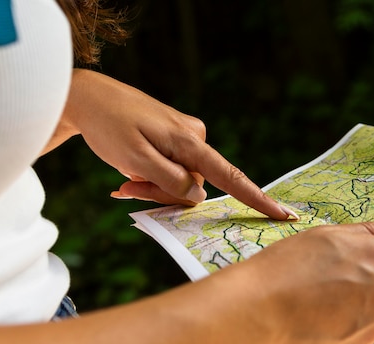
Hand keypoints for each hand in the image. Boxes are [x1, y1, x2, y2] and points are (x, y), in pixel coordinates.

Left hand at [60, 69, 296, 219]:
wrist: (88, 97)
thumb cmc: (109, 126)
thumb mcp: (136, 159)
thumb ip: (170, 182)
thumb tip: (199, 197)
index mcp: (190, 141)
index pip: (230, 176)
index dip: (256, 199)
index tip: (284, 215)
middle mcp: (194, 139)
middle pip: (192, 187)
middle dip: (161, 195)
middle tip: (126, 189)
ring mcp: (184, 139)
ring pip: (179, 182)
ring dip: (152, 188)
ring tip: (123, 180)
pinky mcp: (173, 141)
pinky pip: (170, 171)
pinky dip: (151, 179)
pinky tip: (128, 174)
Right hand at [223, 210, 373, 343]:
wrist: (254, 311)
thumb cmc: (284, 266)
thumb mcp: (324, 235)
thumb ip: (369, 230)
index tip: (359, 257)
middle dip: (359, 282)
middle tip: (318, 281)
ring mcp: (370, 328)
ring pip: (366, 313)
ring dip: (347, 309)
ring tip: (307, 305)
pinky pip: (350, 338)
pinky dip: (334, 333)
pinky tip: (306, 325)